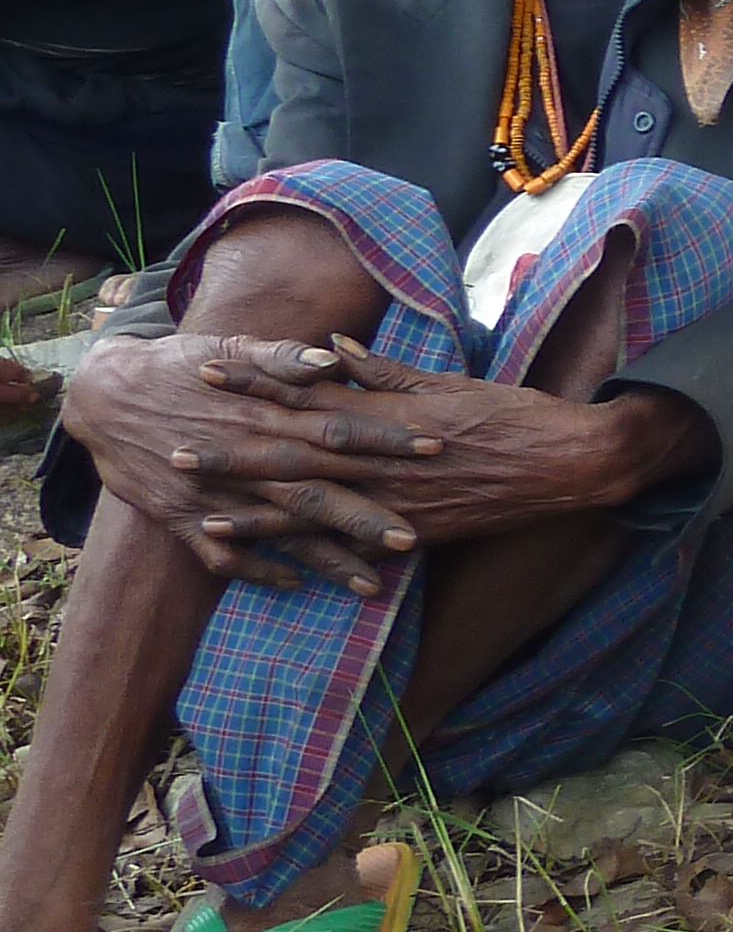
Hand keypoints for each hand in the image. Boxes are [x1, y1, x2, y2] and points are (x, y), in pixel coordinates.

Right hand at [62, 332, 437, 591]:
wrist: (100, 396)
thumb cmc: (178, 365)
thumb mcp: (228, 348)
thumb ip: (281, 358)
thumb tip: (331, 360)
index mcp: (260, 414)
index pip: (335, 428)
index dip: (384, 439)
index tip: (433, 447)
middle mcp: (240, 459)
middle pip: (314, 490)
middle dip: (365, 515)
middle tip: (416, 537)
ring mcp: (210, 494)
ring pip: (276, 533)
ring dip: (323, 559)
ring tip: (371, 584)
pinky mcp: (179, 517)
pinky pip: (222, 555)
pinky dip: (257, 570)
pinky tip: (295, 583)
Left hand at [134, 333, 693, 563]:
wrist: (568, 463)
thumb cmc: (513, 414)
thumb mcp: (448, 382)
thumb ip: (385, 372)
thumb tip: (331, 350)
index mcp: (390, 415)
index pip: (309, 395)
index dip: (257, 384)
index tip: (210, 371)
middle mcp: (384, 460)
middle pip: (295, 455)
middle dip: (232, 452)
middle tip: (174, 451)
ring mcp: (396, 501)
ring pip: (313, 506)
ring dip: (255, 509)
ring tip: (204, 511)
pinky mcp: (412, 533)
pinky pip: (350, 545)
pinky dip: (308, 552)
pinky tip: (273, 560)